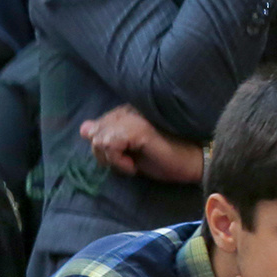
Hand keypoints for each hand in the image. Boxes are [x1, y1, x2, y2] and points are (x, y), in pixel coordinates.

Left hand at [80, 104, 205, 184]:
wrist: (192, 164)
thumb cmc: (163, 159)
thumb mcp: (128, 151)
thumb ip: (107, 139)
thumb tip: (84, 129)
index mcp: (126, 112)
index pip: (95, 127)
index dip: (104, 148)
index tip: (124, 156)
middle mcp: (128, 110)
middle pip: (94, 134)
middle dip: (105, 155)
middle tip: (128, 162)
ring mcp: (134, 117)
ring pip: (99, 140)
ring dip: (113, 159)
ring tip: (132, 163)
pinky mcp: (139, 129)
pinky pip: (110, 146)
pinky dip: (118, 161)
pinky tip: (133, 166)